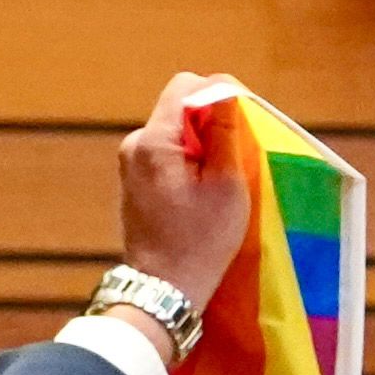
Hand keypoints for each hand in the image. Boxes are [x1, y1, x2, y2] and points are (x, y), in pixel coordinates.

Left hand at [115, 72, 252, 313]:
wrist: (164, 287)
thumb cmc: (201, 241)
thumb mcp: (226, 185)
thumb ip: (225, 133)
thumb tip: (226, 93)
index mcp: (154, 141)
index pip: (186, 87)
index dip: (219, 92)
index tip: (244, 118)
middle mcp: (135, 144)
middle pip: (179, 109)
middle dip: (212, 122)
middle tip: (238, 154)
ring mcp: (130, 163)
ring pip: (175, 132)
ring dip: (202, 144)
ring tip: (222, 178)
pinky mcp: (134, 180)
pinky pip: (166, 153)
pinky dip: (189, 161)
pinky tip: (204, 190)